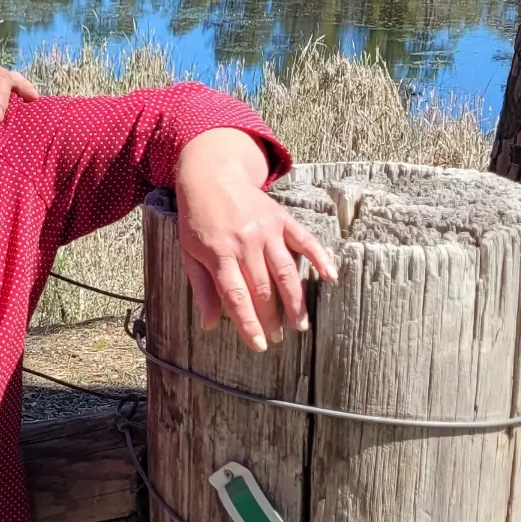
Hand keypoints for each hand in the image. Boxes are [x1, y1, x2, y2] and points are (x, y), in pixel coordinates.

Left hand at [174, 128, 338, 350]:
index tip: (258, 345)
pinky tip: (331, 277)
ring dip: (295, 301)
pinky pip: (305, 241)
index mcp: (219, 254)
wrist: (211, 176)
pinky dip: (320, 258)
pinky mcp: (282, 219)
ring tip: (301, 324)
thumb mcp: (189, 253)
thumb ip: (202, 288)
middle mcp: (245, 243)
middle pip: (263, 289)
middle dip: (271, 318)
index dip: (248, 323)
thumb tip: (209, 325)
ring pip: (286, 272)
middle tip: (277, 338)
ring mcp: (266, 230)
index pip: (236, 297)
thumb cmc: (197, 220)